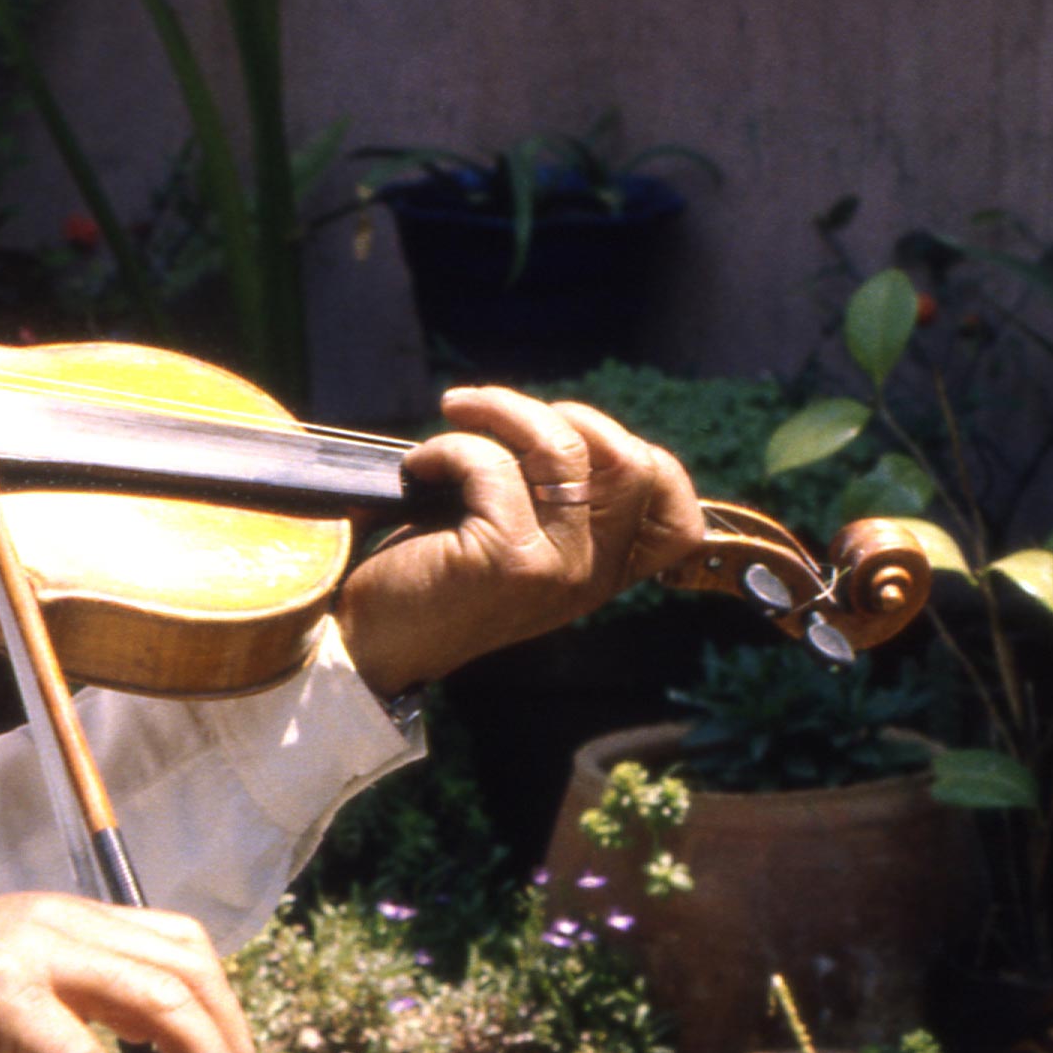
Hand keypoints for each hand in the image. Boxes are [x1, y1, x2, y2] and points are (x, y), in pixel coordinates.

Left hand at [335, 385, 705, 695]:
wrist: (375, 643)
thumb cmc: (435, 577)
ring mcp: (558, 569)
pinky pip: (492, 465)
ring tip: (455, 410)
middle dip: (561, 412)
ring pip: (563, 449)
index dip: (637, 453)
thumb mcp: (514, 538)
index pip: (677, 514)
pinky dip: (449, 446)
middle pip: (632, 462)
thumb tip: (549, 417)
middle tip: (495, 410)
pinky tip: (419, 467)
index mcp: (604, 572)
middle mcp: (593, 574)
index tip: (565, 430)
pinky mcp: (508, 560)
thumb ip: (551, 498)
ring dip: (501, 410)